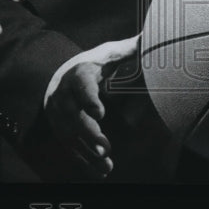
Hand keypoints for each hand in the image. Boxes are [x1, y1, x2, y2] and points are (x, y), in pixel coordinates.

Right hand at [45, 35, 138, 178]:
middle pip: (72, 114)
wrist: (62, 76)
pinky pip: (69, 147)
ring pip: (69, 135)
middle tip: (105, 147)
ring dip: (87, 151)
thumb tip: (151, 38)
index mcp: (79, 73)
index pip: (82, 85)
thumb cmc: (95, 65)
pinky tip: (101, 171)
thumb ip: (130, 49)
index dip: (88, 98)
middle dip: (88, 132)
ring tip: (107, 164)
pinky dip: (83, 161)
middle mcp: (64, 94)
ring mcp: (57, 114)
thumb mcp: (110, 54)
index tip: (100, 113)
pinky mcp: (59, 129)